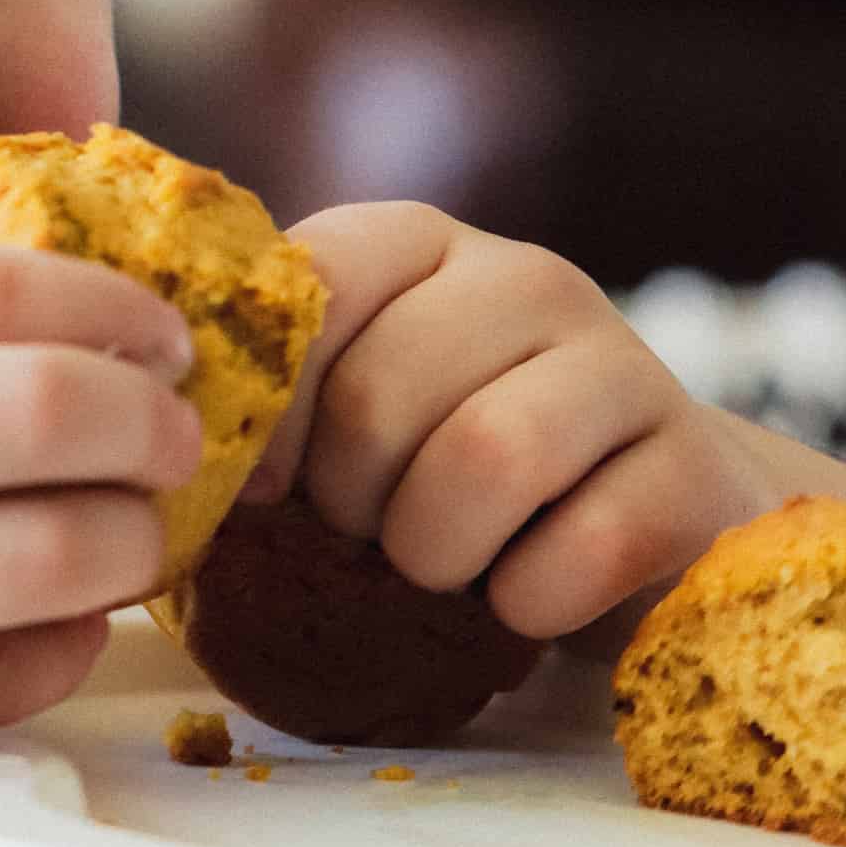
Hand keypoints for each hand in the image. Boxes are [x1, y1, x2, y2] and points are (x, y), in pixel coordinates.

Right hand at [0, 242, 200, 809]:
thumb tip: (19, 303)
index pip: (7, 293)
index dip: (120, 306)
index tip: (160, 326)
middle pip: (58, 414)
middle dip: (159, 418)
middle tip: (180, 426)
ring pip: (56, 558)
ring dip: (138, 537)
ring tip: (141, 524)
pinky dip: (65, 642)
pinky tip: (67, 613)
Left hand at [243, 204, 845, 641]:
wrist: (638, 520)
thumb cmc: (444, 471)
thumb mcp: (350, 415)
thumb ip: (263, 403)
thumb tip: (151, 443)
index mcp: (416, 244)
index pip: (311, 285)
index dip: (268, 409)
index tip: (261, 490)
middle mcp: (523, 277)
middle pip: (383, 392)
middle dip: (352, 503)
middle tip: (371, 537)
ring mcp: (624, 359)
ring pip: (489, 457)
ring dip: (437, 553)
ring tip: (444, 567)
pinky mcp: (694, 462)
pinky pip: (588, 544)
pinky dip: (531, 602)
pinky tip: (527, 595)